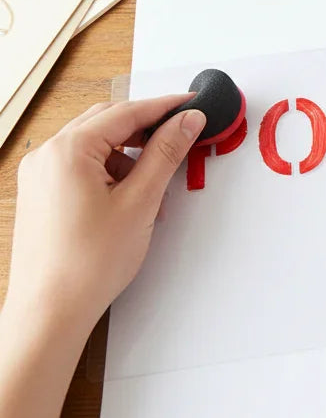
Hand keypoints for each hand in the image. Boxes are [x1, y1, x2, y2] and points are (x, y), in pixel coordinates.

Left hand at [3, 97, 205, 336]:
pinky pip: (81, 165)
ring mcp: (40, 175)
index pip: (126, 112)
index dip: (165, 107)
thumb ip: (165, 153)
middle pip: (107, 122)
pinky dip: (110, 170)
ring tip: (154, 185)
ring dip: (129, 153)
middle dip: (146, 127)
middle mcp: (47, 156)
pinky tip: (130, 196)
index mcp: (68, 151)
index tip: (192, 104)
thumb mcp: (141, 201)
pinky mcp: (41, 194)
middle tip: (181, 134)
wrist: (49, 313)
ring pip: (94, 143)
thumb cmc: (87, 264)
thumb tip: (187, 121)